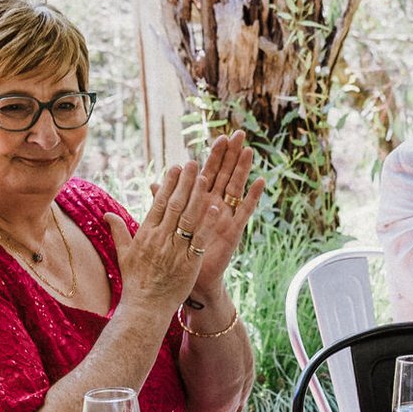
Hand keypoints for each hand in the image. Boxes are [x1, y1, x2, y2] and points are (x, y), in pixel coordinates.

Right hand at [114, 160, 220, 314]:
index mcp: (145, 234)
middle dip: (185, 183)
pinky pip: (199, 241)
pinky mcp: (189, 263)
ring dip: (197, 197)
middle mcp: (160, 239)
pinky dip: (207, 225)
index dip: (168, 184)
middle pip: (174, 205)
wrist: (145, 308)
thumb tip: (107, 213)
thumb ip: (118, 231)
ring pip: (187, 219)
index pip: (158, 203)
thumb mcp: (123, 254)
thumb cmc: (135, 282)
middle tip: (194, 164)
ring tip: (206, 178)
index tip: (176, 168)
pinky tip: (216, 210)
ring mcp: (175, 251)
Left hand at [180, 131, 266, 302]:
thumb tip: (153, 182)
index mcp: (198, 201)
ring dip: (242, 169)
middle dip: (232, 155)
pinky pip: (244, 211)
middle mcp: (214, 205)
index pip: (208, 172)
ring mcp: (225, 216)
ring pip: (235, 187)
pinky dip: (252, 197)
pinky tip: (260, 182)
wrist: (184, 277)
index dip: (214, 155)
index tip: (220, 136)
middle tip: (239, 134)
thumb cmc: (176, 251)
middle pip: (225, 174)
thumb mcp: (166, 223)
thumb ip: (163, 202)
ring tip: (249, 150)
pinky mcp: (232, 230)